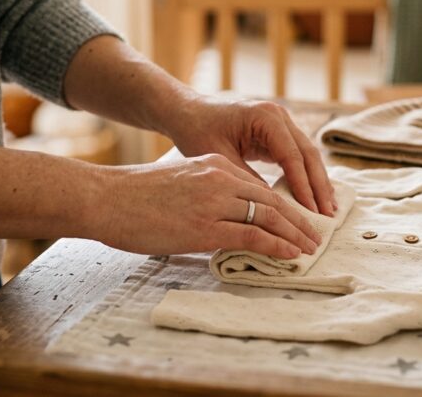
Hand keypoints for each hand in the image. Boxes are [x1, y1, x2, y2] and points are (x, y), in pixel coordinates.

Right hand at [88, 154, 321, 257]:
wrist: (104, 198)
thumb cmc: (134, 197)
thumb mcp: (180, 184)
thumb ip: (207, 195)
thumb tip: (224, 218)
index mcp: (215, 166)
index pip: (261, 188)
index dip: (286, 206)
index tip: (300, 220)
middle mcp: (221, 179)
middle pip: (273, 200)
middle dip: (299, 220)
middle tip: (316, 236)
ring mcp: (215, 202)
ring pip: (269, 217)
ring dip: (295, 235)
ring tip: (310, 248)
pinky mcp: (206, 226)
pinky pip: (253, 236)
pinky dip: (277, 246)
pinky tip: (290, 255)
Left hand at [163, 97, 336, 215]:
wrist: (188, 112)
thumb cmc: (198, 131)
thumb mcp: (219, 158)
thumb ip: (247, 179)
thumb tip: (273, 206)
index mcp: (265, 117)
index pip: (292, 155)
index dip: (303, 185)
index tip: (311, 211)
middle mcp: (279, 116)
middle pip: (308, 153)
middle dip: (319, 185)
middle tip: (328, 214)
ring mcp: (281, 123)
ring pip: (308, 155)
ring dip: (318, 181)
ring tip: (329, 208)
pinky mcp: (278, 133)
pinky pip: (298, 156)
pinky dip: (307, 176)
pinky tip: (315, 196)